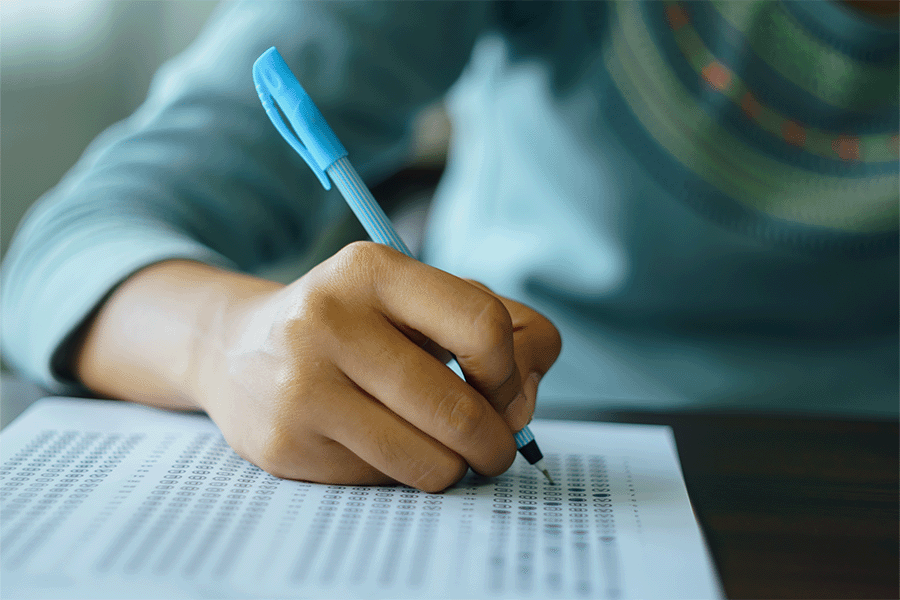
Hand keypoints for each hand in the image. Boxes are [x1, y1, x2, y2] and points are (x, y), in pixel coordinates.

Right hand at [195, 242, 559, 490]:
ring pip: (429, 461)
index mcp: (373, 269)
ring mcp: (301, 386)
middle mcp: (328, 320)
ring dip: (455, 468)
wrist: (238, 350)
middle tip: (494, 448)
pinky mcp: (285, 445)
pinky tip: (381, 446)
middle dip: (496, 442)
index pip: (483, 325)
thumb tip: (522, 405)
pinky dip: (403, 474)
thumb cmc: (357, 325)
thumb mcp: (421, 301)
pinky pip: (384, 481)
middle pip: (460, 409)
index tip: (504, 392)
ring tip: (446, 453)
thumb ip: (502, 330)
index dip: (513, 373)